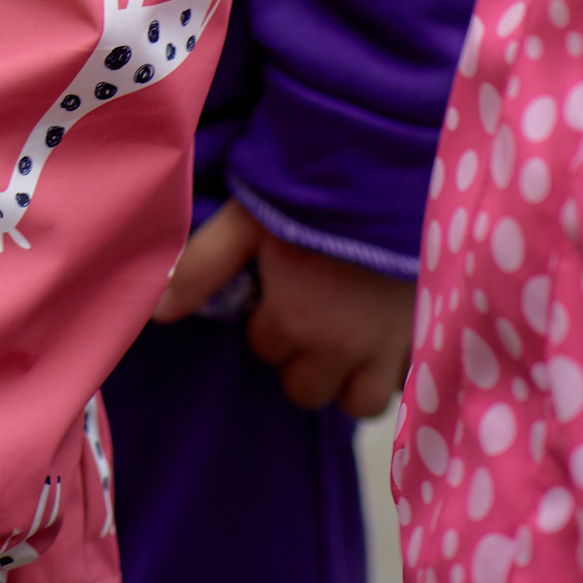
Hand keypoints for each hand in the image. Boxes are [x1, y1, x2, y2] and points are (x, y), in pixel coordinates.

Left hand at [154, 199, 413, 415]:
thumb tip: (156, 312)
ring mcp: (389, 351)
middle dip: (300, 357)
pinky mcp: (426, 342)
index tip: (276, 290)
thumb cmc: (314, 195)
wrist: (393, 178)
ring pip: (358, 404)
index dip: (266, 320)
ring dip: (345, 378)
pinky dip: (388, 374)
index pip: (265, 349)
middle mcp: (342, 349)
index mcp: (295, 320)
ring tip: (341, 338)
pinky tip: (379, 341)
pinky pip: (404, 388)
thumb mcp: (247, 221)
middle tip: (307, 313)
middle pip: (307, 388)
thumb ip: (203, 266)